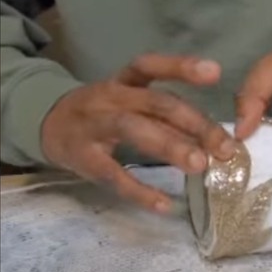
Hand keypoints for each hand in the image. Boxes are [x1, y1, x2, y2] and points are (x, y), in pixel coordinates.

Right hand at [41, 54, 235, 213]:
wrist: (46, 124)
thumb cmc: (100, 113)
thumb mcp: (127, 101)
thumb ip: (164, 113)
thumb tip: (213, 136)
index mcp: (123, 82)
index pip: (151, 66)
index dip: (181, 66)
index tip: (216, 72)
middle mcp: (110, 98)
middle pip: (156, 104)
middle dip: (194, 124)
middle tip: (226, 147)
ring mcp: (95, 126)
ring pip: (135, 131)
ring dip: (170, 146)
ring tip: (200, 165)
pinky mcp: (84, 158)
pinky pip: (113, 174)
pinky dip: (139, 191)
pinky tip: (165, 205)